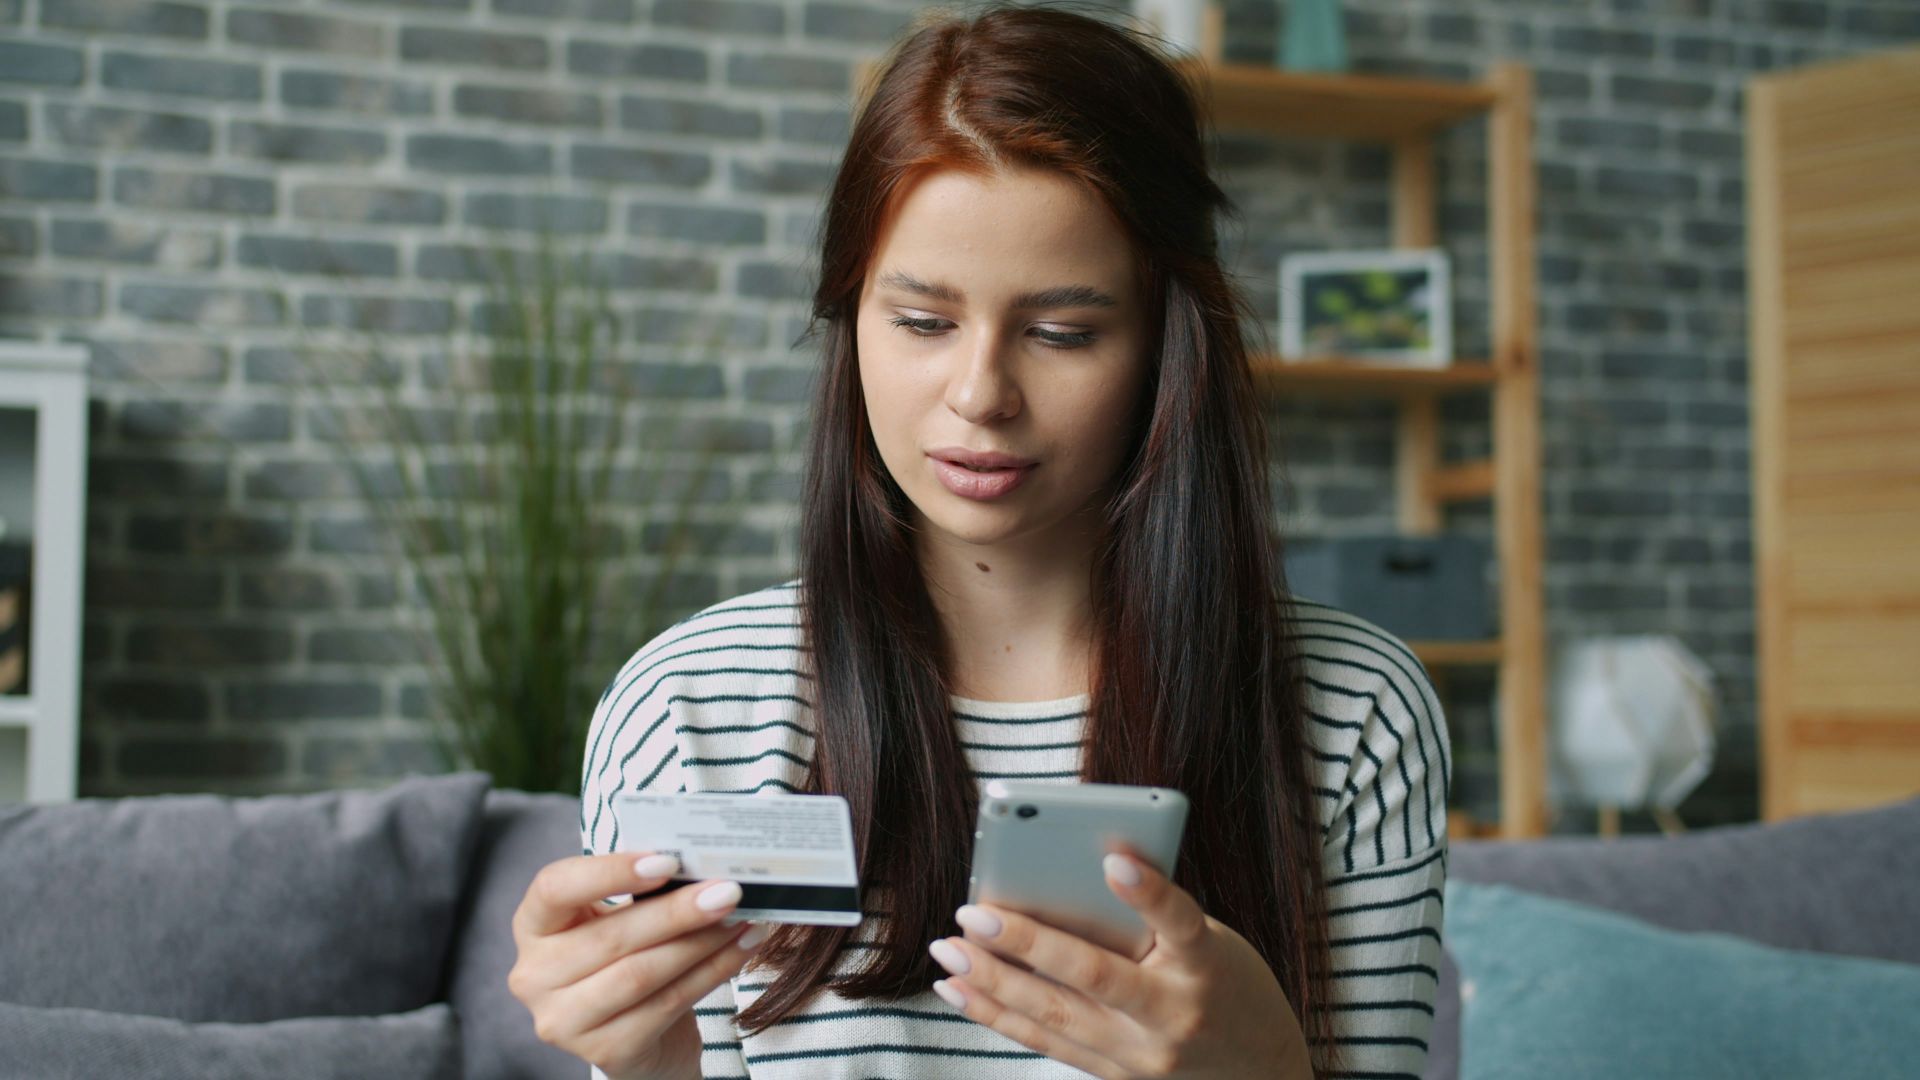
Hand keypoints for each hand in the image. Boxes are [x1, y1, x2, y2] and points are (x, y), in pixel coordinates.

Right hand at [507, 852, 769, 1079]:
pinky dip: (711, 973)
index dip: (609, 873)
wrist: (642, 1037)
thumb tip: (701, 864)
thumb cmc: (628, 958)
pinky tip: (740, 950)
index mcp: (533, 925)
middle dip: (678, 912)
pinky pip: (667, 1005)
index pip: (555, 888)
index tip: (666, 862)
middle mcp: (535, 975)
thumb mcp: (618, 918)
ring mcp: (563, 1020)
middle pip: (611, 937)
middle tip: (727, 892)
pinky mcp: (603, 1052)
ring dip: (701, 943)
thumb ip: (643, 892)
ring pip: (642, 974)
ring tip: (741, 919)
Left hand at [926, 851, 1311, 1078]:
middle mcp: (1174, 1014)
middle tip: (972, 913)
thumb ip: (1150, 920)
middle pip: (1094, 976)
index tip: (1112, 860)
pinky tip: (961, 992)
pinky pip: (1048, 1044)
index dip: (1148, 891)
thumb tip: (1063, 880)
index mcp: (1206, 964)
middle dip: (1026, 945)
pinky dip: (999, 1015)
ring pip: (1056, 1017)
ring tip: (948, 953)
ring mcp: (1143, 1055)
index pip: (1179, 920)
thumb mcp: (1211, 942)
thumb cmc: (1228, 984)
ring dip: (993, 984)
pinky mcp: (1117, 1076)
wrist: (1262, 1071)